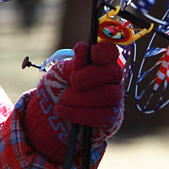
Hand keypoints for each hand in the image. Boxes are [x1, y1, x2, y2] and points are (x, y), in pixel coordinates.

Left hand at [24, 41, 123, 163]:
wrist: (52, 113)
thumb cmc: (60, 87)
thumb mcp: (61, 73)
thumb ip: (73, 64)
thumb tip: (84, 48)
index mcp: (101, 63)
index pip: (111, 52)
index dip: (105, 51)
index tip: (93, 52)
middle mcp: (113, 80)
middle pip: (113, 73)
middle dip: (88, 77)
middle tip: (72, 82)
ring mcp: (116, 100)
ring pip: (110, 94)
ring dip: (81, 97)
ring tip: (64, 99)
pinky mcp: (112, 120)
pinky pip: (102, 116)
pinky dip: (78, 113)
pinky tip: (63, 110)